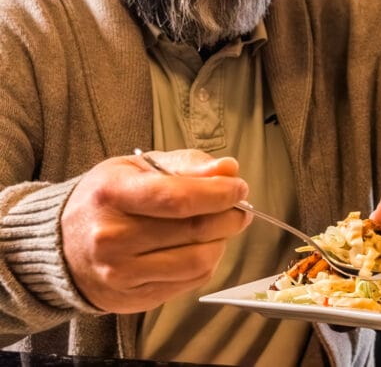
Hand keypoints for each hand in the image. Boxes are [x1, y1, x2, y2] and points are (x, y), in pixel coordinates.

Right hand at [61, 149, 251, 312]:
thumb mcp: (138, 167)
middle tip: (239, 208)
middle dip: (229, 216)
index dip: (219, 194)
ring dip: (221, 242)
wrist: (61, 244)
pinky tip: (199, 248)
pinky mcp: (132, 297)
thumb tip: (229, 169)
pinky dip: (206, 263)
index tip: (239, 188)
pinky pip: (190, 282)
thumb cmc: (107, 199)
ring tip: (219, 228)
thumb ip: (187, 165)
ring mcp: (120, 272)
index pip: (179, 198)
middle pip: (194, 229)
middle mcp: (112, 237)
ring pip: (198, 260)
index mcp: (112, 194)